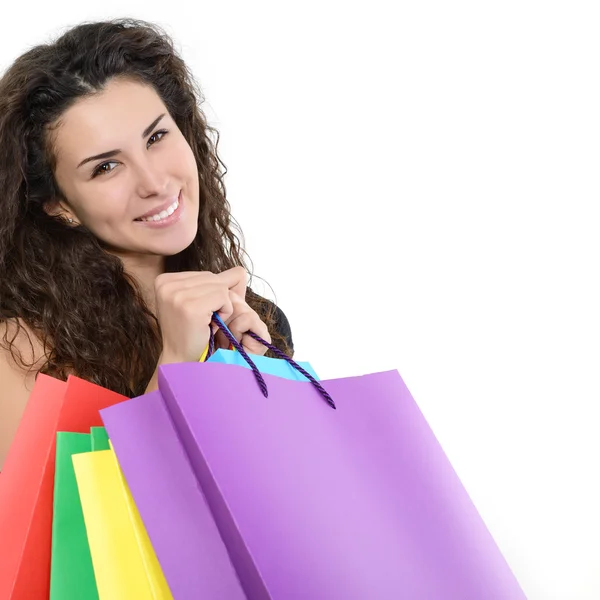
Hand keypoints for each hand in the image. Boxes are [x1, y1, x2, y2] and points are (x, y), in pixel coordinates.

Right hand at [153, 266, 268, 363]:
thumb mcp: (200, 301)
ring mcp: (176, 295)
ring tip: (207, 323)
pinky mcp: (190, 306)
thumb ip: (218, 283)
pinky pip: (223, 297)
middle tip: (204, 320)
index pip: (206, 274)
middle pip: (213, 278)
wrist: (181, 360)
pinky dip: (225, 312)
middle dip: (218, 300)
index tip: (199, 313)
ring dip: (222, 307)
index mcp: (164, 280)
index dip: (213, 295)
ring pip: (220, 287)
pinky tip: (211, 325)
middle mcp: (166, 284)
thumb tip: (241, 271)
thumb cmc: (192, 333)